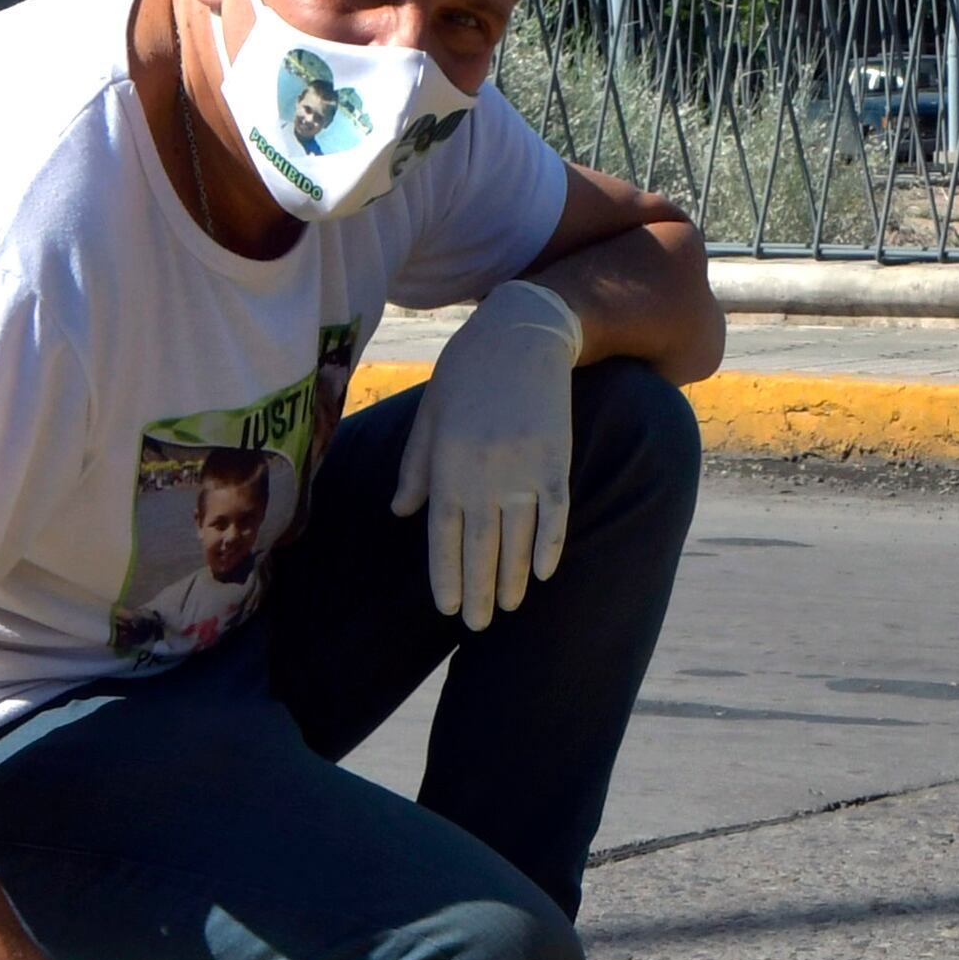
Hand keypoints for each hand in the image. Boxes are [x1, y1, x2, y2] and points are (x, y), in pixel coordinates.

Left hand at [387, 278, 579, 629]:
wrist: (520, 333)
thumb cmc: (466, 371)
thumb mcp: (429, 414)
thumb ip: (416, 466)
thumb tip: (403, 511)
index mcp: (447, 466)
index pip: (444, 537)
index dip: (447, 577)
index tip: (450, 609)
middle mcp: (483, 476)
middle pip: (480, 548)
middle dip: (479, 592)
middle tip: (480, 626)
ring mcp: (522, 470)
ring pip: (518, 539)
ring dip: (514, 579)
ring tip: (510, 607)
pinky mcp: (556, 460)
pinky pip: (554, 515)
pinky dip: (550, 546)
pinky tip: (544, 574)